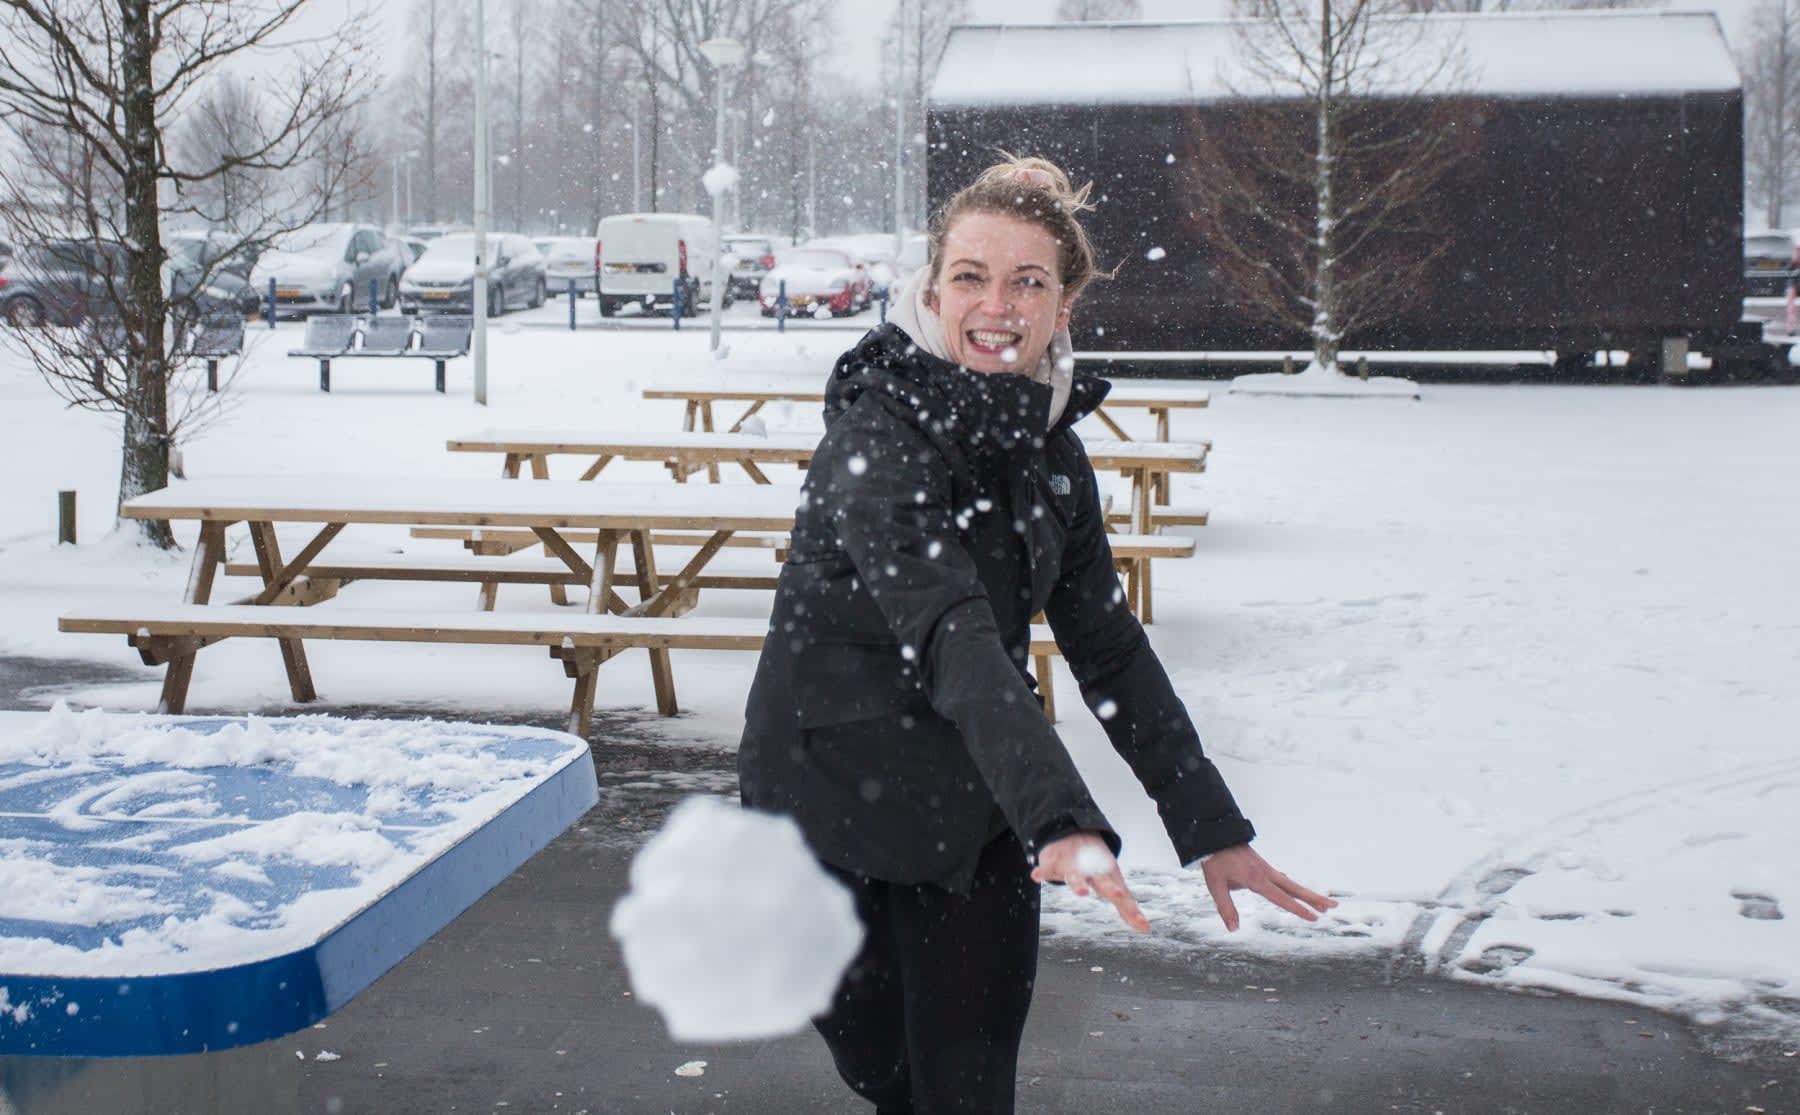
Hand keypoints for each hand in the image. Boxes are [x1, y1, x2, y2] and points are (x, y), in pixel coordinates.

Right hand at [1031, 832, 1150, 932]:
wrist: (1075, 831)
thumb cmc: (1097, 865)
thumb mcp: (1113, 883)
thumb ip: (1127, 908)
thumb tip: (1146, 929)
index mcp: (1108, 878)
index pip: (1122, 896)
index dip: (1132, 910)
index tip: (1144, 925)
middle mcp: (1092, 871)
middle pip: (1102, 881)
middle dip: (1110, 888)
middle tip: (1116, 894)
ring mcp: (1073, 865)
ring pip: (1075, 875)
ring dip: (1078, 882)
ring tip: (1081, 891)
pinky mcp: (1053, 861)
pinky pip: (1046, 867)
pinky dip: (1042, 871)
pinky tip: (1036, 876)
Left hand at [1200, 844, 1336, 931]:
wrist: (1216, 836)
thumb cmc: (1215, 860)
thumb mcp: (1215, 885)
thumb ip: (1225, 907)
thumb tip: (1233, 929)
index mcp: (1257, 879)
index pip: (1282, 898)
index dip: (1298, 909)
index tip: (1315, 917)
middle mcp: (1266, 874)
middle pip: (1295, 888)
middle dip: (1315, 898)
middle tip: (1333, 906)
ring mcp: (1266, 869)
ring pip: (1291, 883)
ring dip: (1307, 893)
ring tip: (1322, 904)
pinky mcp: (1262, 867)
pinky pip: (1282, 879)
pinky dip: (1293, 887)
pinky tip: (1294, 890)